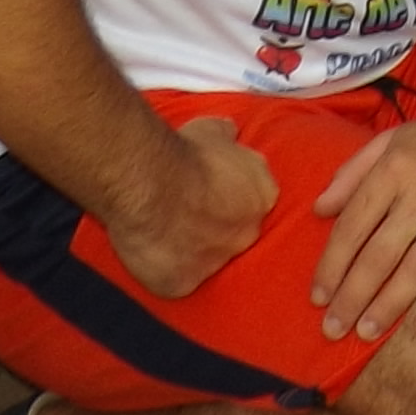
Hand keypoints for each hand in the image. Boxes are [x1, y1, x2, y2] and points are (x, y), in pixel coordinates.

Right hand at [107, 116, 281, 299]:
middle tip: (189, 213)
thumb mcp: (214, 130)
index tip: (213, 193)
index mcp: (263, 197)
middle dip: (216, 226)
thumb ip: (227, 136)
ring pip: (207, 260)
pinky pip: (177, 279)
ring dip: (191, 248)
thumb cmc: (185, 155)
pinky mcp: (185, 284)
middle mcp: (248, 234)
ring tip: (167, 231)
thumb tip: (230, 131)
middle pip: (236, 233)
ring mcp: (218, 263)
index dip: (232, 198)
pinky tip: (153, 251)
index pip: (256, 203)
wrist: (152, 184)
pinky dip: (166, 268)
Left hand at [309, 92, 415, 341]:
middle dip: (352, 295)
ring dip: (389, 304)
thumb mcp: (393, 139)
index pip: (354, 224)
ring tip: (366, 332)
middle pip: (380, 252)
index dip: (332, 264)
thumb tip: (319, 209)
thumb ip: (353, 172)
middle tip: (333, 328)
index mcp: (395, 167)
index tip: (317, 297)